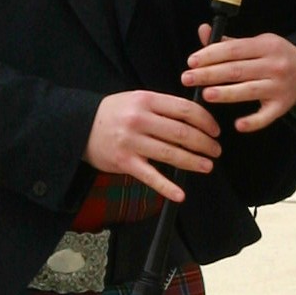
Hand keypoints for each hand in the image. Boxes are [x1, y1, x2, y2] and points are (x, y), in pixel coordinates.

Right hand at [84, 88, 221, 205]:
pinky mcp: (125, 162)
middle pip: (182, 132)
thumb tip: (195, 119)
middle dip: (205, 143)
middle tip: (216, 150)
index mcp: (146, 100)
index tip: (215, 131)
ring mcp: (132, 142)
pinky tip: (180, 194)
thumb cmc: (114, 114)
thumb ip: (163, 107)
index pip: (185, 109)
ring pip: (171, 153)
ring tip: (208, 166)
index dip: (206, 121)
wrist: (80, 127)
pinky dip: (167, 187)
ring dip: (194, 162)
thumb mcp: (137, 99)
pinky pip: (151, 176)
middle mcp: (140, 119)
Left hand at [181, 24, 295, 131]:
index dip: (210, 55)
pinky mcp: (282, 106)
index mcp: (265, 45)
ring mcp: (279, 87)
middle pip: (237, 70)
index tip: (191, 61)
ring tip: (205, 95)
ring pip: (249, 91)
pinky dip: (253, 121)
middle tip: (187, 78)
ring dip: (226, 93)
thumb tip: (203, 30)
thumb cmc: (273, 56)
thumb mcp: (256, 43)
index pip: (233, 50)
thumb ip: (229, 42)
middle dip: (209, 74)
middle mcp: (274, 65)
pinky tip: (238, 125)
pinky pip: (267, 116)